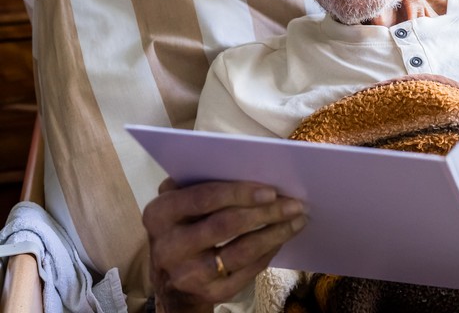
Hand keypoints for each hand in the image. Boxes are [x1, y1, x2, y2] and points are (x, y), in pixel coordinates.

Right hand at [143, 179, 306, 311]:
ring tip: (298, 219)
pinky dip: (269, 252)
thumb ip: (199, 183)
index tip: (271, 190)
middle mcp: (169, 247)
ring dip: (275, 233)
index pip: (204, 198)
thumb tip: (246, 165)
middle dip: (265, 212)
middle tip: (295, 203)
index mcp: (160, 214)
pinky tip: (283, 238)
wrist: (171, 281)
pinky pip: (247, 271)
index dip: (239, 193)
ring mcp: (189, 274)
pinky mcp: (210, 293)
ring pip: (240, 252)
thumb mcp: (179, 204)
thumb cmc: (183, 227)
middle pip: (226, 225)